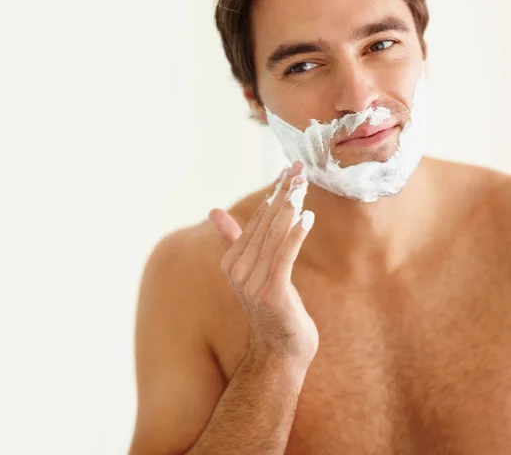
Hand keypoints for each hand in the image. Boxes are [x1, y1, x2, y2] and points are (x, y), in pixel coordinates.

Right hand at [208, 161, 317, 372]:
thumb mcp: (252, 271)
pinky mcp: (272, 293)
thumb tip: (213, 211)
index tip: (289, 171)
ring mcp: (253, 283)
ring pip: (274, 235)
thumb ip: (234, 239)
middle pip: (264, 222)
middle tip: (300, 168)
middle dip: (284, 193)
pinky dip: (296, 234)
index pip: (254, 219)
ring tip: (303, 185)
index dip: (273, 193)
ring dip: (290, 207)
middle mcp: (238, 270)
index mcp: (232, 261)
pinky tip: (308, 216)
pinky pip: (285, 256)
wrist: (280, 352)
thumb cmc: (271, 307)